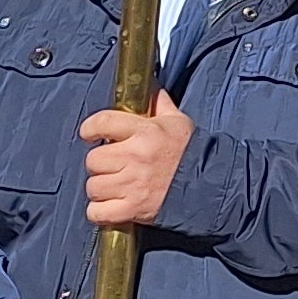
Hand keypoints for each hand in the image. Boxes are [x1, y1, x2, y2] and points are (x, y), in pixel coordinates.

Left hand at [80, 91, 195, 225]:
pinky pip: (97, 212)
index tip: (89, 133)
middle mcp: (136, 157)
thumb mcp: (177, 122)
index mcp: (146, 132)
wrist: (208, 186)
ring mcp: (132, 185)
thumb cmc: (189, 152)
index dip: (90, 128)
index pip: (103, 122)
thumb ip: (158, 104)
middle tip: (112, 164)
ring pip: (94, 187)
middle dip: (100, 163)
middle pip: (93, 159)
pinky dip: (100, 212)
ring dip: (101, 188)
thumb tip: (148, 86)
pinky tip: (111, 205)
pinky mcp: (132, 209)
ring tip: (115, 186)